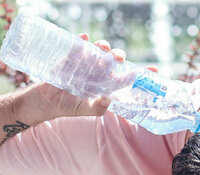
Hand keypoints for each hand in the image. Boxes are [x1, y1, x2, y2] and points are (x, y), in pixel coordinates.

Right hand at [38, 35, 158, 118]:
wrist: (45, 101)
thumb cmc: (67, 107)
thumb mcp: (82, 110)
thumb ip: (96, 108)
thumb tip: (108, 100)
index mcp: (104, 86)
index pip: (125, 79)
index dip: (139, 74)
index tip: (154, 69)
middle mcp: (98, 73)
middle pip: (113, 61)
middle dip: (117, 56)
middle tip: (117, 57)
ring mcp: (85, 64)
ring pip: (99, 51)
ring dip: (103, 47)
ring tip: (102, 48)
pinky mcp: (71, 58)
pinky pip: (79, 46)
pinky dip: (82, 41)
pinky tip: (85, 38)